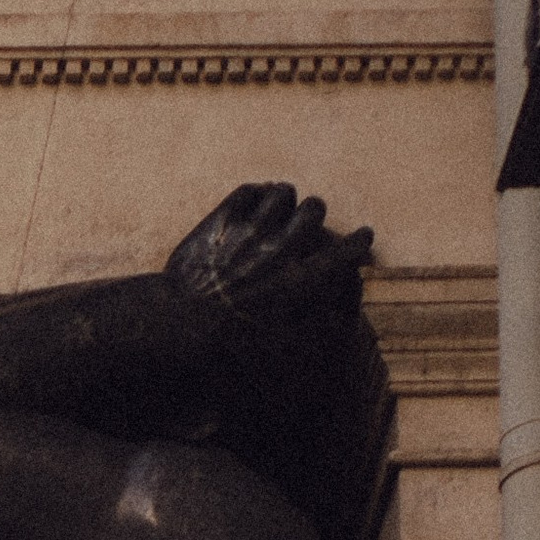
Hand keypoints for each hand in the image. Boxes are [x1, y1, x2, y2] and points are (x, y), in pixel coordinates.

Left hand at [165, 182, 370, 332]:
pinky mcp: (220, 221)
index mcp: (297, 282)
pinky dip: (254, 194)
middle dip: (314, 213)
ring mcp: (248, 231)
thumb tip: (338, 323)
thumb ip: (311, 334)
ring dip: (284, 198)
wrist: (175, 325)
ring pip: (282, 192)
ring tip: (278, 207)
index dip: (358, 244)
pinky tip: (252, 201)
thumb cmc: (224, 344)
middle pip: (314, 209)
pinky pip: (248, 191)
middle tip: (309, 219)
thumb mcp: (276, 349)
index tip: (364, 236)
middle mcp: (278, 250)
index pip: (341, 254)